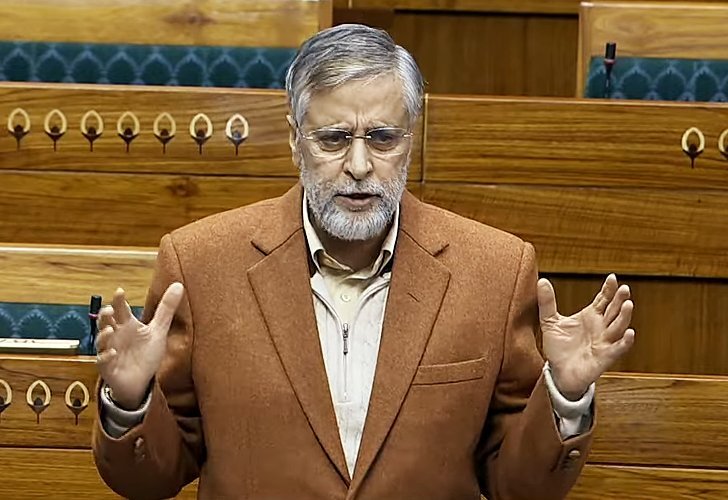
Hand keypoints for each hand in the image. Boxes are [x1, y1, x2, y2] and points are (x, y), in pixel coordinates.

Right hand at [95, 283, 184, 408]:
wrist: (143, 381)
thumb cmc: (146, 354)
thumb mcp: (158, 330)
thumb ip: (166, 308)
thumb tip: (178, 284)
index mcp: (127, 325)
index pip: (120, 309)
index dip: (118, 300)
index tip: (120, 291)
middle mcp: (116, 336)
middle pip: (105, 322)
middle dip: (104, 315)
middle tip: (109, 309)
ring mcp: (110, 351)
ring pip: (101, 340)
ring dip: (104, 335)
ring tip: (110, 330)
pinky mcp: (108, 367)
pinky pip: (103, 361)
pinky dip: (106, 356)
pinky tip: (113, 353)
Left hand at [538, 274, 634, 399]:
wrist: (559, 373)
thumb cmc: (559, 348)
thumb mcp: (550, 322)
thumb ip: (547, 302)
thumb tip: (541, 281)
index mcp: (591, 316)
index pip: (603, 299)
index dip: (608, 289)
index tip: (612, 277)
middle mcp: (601, 327)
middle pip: (614, 310)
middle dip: (620, 299)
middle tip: (624, 288)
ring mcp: (605, 341)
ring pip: (619, 326)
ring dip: (624, 316)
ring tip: (628, 304)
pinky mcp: (606, 357)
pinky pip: (618, 348)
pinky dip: (625, 341)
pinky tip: (629, 332)